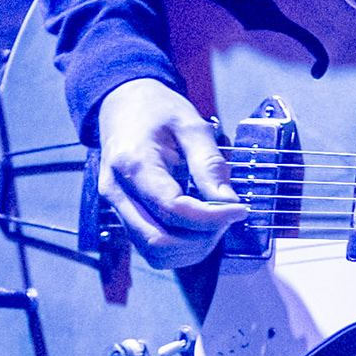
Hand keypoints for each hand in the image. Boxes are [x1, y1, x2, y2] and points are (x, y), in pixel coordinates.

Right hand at [95, 77, 247, 268]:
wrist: (122, 104)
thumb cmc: (157, 110)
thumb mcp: (191, 124)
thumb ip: (209, 163)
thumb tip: (229, 201)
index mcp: (133, 163)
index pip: (173, 208)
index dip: (212, 217)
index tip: (240, 209)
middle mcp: (117, 191)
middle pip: (160, 240)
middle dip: (202, 238)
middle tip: (229, 216)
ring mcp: (115, 207)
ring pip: (154, 252)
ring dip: (191, 248)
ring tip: (215, 222)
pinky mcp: (122, 215)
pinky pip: (150, 246)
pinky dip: (179, 246)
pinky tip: (198, 226)